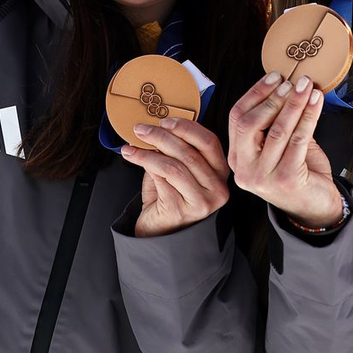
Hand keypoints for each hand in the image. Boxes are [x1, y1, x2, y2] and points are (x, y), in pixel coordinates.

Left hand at [121, 118, 230, 237]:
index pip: (209, 142)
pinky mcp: (181, 211)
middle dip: (162, 136)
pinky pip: (161, 179)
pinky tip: (132, 156)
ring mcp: (201, 202)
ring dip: (149, 150)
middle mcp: (216, 188)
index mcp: (219, 172)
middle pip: (189, 152)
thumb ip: (174, 150)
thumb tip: (157, 127)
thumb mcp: (177, 170)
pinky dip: (143, 162)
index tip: (165, 121)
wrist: (159, 232)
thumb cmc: (168, 198)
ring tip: (133, 144)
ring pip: (174, 165)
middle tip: (142, 129)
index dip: (187, 128)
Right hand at [229, 73, 344, 228]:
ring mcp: (262, 177)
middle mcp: (244, 169)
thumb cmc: (299, 172)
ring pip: (277, 130)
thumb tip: (288, 85)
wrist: (316, 208)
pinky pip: (297, 140)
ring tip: (307, 87)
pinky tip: (316, 103)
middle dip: (273, 97)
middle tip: (294, 82)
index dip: (255, 93)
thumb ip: (277, 121)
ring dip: (294, 104)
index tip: (275, 76)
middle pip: (249, 123)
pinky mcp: (285, 180)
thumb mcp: (281, 145)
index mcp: (238, 157)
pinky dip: (309, 117)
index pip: (236, 118)